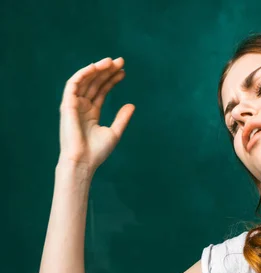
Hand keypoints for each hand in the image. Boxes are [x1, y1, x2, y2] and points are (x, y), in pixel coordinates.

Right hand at [59, 56, 134, 172]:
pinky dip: (83, 74)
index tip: (123, 72)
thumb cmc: (97, 152)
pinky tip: (95, 67)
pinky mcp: (67, 104)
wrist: (83, 161)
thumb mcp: (114, 133)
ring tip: (110, 62)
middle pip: (95, 83)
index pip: (102, 91)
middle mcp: (82, 107)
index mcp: (91, 113)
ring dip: (97, 69)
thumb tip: (132, 105)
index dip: (112, 80)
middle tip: (120, 62)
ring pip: (85, 81)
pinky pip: (73, 84)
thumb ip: (122, 118)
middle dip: (106, 71)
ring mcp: (74, 105)